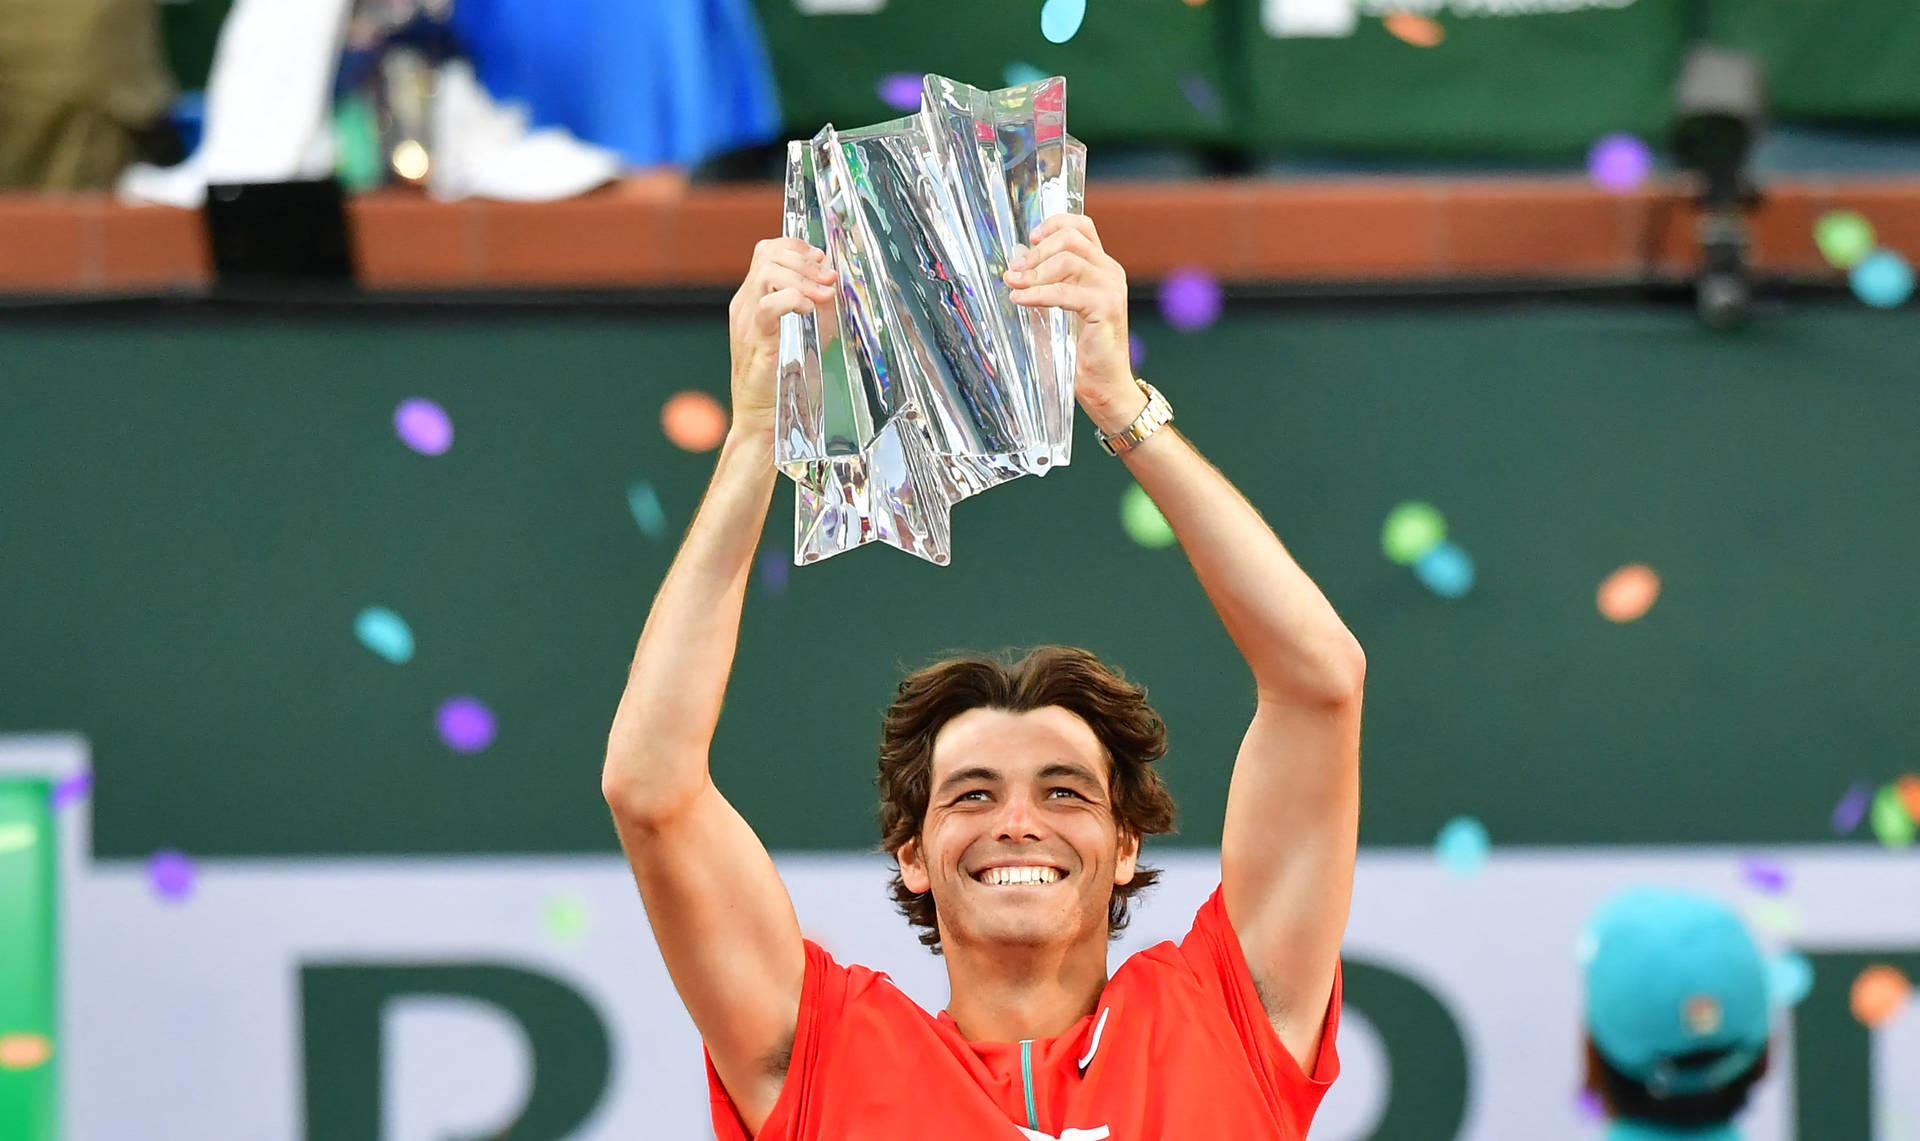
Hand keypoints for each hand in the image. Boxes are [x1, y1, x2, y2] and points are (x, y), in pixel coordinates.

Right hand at [726, 237, 837, 439]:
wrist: (762, 418)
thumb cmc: (783, 380)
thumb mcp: (804, 333)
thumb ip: (815, 305)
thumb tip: (835, 282)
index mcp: (753, 299)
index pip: (767, 250)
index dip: (797, 247)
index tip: (822, 261)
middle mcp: (745, 304)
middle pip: (767, 253)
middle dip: (805, 260)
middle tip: (828, 279)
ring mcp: (746, 320)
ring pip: (767, 271)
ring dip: (803, 278)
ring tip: (823, 296)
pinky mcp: (755, 339)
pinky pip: (768, 305)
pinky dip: (793, 299)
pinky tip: (809, 310)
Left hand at [1002, 214, 1146, 435]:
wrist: (1106, 386)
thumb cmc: (1081, 352)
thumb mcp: (1060, 309)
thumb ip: (1045, 283)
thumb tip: (1017, 261)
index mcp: (1102, 267)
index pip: (1082, 226)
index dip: (1054, 224)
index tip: (1031, 238)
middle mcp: (1110, 272)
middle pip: (1072, 238)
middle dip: (1037, 251)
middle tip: (1014, 270)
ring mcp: (1111, 288)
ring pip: (1068, 261)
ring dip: (1034, 271)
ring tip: (1013, 285)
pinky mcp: (1106, 308)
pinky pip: (1065, 292)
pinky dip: (1038, 293)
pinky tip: (1020, 299)